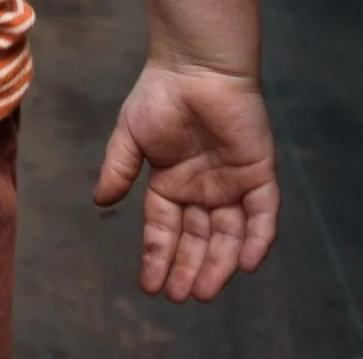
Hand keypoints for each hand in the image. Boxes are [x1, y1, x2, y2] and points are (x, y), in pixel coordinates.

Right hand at [94, 61, 278, 302]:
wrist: (196, 65)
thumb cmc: (160, 94)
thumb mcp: (131, 134)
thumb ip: (118, 168)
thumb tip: (100, 203)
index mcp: (172, 183)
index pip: (164, 229)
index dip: (157, 256)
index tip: (149, 285)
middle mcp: (203, 190)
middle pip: (197, 239)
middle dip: (189, 268)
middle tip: (180, 297)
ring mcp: (232, 184)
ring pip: (229, 235)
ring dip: (219, 264)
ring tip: (205, 291)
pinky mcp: (259, 174)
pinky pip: (262, 215)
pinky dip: (257, 239)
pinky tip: (245, 263)